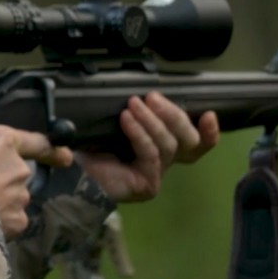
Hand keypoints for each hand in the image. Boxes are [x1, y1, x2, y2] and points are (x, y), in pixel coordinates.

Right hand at [0, 125, 73, 237]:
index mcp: (1, 140)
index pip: (36, 142)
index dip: (52, 150)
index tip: (65, 157)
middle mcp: (18, 168)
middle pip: (16, 174)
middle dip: (0, 182)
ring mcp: (20, 197)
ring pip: (12, 199)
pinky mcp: (17, 223)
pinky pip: (10, 221)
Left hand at [78, 91, 220, 201]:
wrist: (68, 170)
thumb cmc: (90, 145)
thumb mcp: (116, 123)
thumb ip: (137, 112)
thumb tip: (147, 94)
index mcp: (160, 148)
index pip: (196, 144)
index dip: (208, 132)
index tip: (209, 113)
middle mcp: (162, 163)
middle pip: (188, 141)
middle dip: (174, 115)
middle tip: (152, 97)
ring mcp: (156, 175)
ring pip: (169, 145)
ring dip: (152, 120)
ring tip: (133, 104)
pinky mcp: (147, 184)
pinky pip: (151, 154)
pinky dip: (139, 133)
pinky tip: (126, 119)